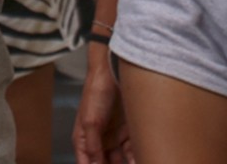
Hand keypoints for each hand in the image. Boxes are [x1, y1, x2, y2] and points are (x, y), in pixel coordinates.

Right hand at [73, 47, 134, 163]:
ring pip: (119, 161)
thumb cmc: (96, 91)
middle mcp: (98, 141)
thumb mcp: (90, 121)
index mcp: (84, 140)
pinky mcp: (128, 132)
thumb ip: (92, 146)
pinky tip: (143, 158)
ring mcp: (113, 137)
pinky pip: (132, 151)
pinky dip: (136, 158)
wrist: (114, 71)